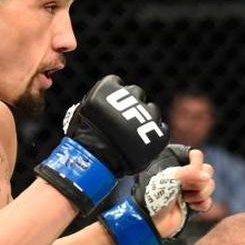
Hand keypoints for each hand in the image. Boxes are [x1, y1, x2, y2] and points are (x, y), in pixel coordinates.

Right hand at [35, 76, 167, 214]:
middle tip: (124, 120)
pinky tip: (143, 142)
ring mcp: (146, 113)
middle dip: (131, 105)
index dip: (114, 96)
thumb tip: (108, 102)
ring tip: (133, 134)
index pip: (116, 83)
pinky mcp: (158, 131)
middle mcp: (130, 96)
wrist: (94, 161)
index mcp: (108, 88)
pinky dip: (154, 134)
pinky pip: (161, 128)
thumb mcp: (83, 113)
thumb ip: (100, 103)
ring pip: (152, 110)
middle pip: (136, 93)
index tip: (112, 105)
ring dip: (145, 118)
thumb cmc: (83, 140)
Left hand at [151, 149, 215, 235]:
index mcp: (177, 164)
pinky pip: (209, 201)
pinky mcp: (195, 204)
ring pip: (210, 186)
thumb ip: (191, 172)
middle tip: (183, 188)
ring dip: (199, 194)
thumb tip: (207, 176)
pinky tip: (191, 207)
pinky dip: (202, 205)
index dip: (196, 163)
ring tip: (185, 199)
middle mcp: (186, 175)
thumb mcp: (170, 178)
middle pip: (207, 170)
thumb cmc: (155, 196)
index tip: (190, 172)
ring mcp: (191, 190)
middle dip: (198, 182)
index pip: (196, 155)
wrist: (152, 221)